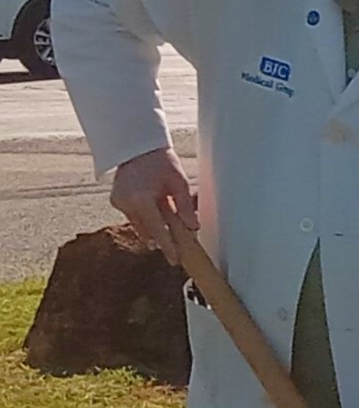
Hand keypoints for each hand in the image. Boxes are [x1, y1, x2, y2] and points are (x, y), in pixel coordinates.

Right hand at [109, 148, 196, 262]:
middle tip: (178, 248)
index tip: (175, 260)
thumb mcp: (178, 182)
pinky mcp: (117, 201)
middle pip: (148, 230)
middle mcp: (126, 203)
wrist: (136, 147)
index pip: (157, 229)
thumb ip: (185, 206)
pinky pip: (135, 217)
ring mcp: (119, 202)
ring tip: (170, 224)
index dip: (168, 246)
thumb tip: (192, 228)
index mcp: (140, 198)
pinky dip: (148, 218)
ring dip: (156, 227)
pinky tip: (158, 211)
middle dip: (164, 238)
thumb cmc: (160, 161)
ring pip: (141, 225)